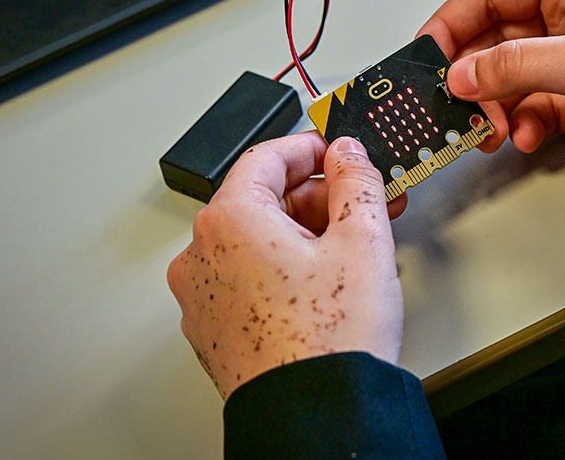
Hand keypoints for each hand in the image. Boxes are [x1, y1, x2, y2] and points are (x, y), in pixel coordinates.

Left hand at [167, 132, 406, 398]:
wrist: (317, 416)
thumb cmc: (330, 341)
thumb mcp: (363, 241)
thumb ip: (356, 181)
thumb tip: (348, 155)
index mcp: (229, 221)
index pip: (266, 156)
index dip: (310, 148)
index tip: (337, 152)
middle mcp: (201, 255)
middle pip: (260, 199)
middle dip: (316, 197)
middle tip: (361, 203)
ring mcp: (202, 295)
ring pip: (255, 240)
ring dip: (303, 233)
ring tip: (352, 247)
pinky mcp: (213, 327)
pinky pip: (246, 277)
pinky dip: (282, 267)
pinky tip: (324, 282)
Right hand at [417, 0, 564, 152]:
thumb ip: (520, 64)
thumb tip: (464, 74)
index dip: (451, 23)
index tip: (426, 56)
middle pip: (495, 42)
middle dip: (474, 77)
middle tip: (456, 107)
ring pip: (511, 80)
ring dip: (497, 108)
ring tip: (493, 131)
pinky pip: (537, 109)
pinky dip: (525, 125)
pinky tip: (527, 137)